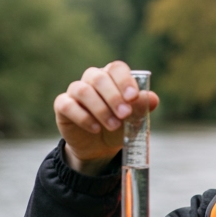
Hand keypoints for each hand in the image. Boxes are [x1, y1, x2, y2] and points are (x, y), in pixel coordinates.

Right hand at [53, 60, 158, 174]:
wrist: (100, 147)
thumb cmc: (119, 127)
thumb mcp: (133, 120)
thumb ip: (141, 108)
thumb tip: (152, 99)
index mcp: (112, 77)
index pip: (116, 68)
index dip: (124, 80)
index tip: (133, 97)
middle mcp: (92, 79)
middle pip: (99, 78)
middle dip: (113, 97)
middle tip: (124, 115)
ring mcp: (75, 91)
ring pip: (83, 90)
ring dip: (100, 109)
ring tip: (113, 126)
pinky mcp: (63, 106)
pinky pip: (67, 105)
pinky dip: (83, 117)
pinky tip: (95, 128)